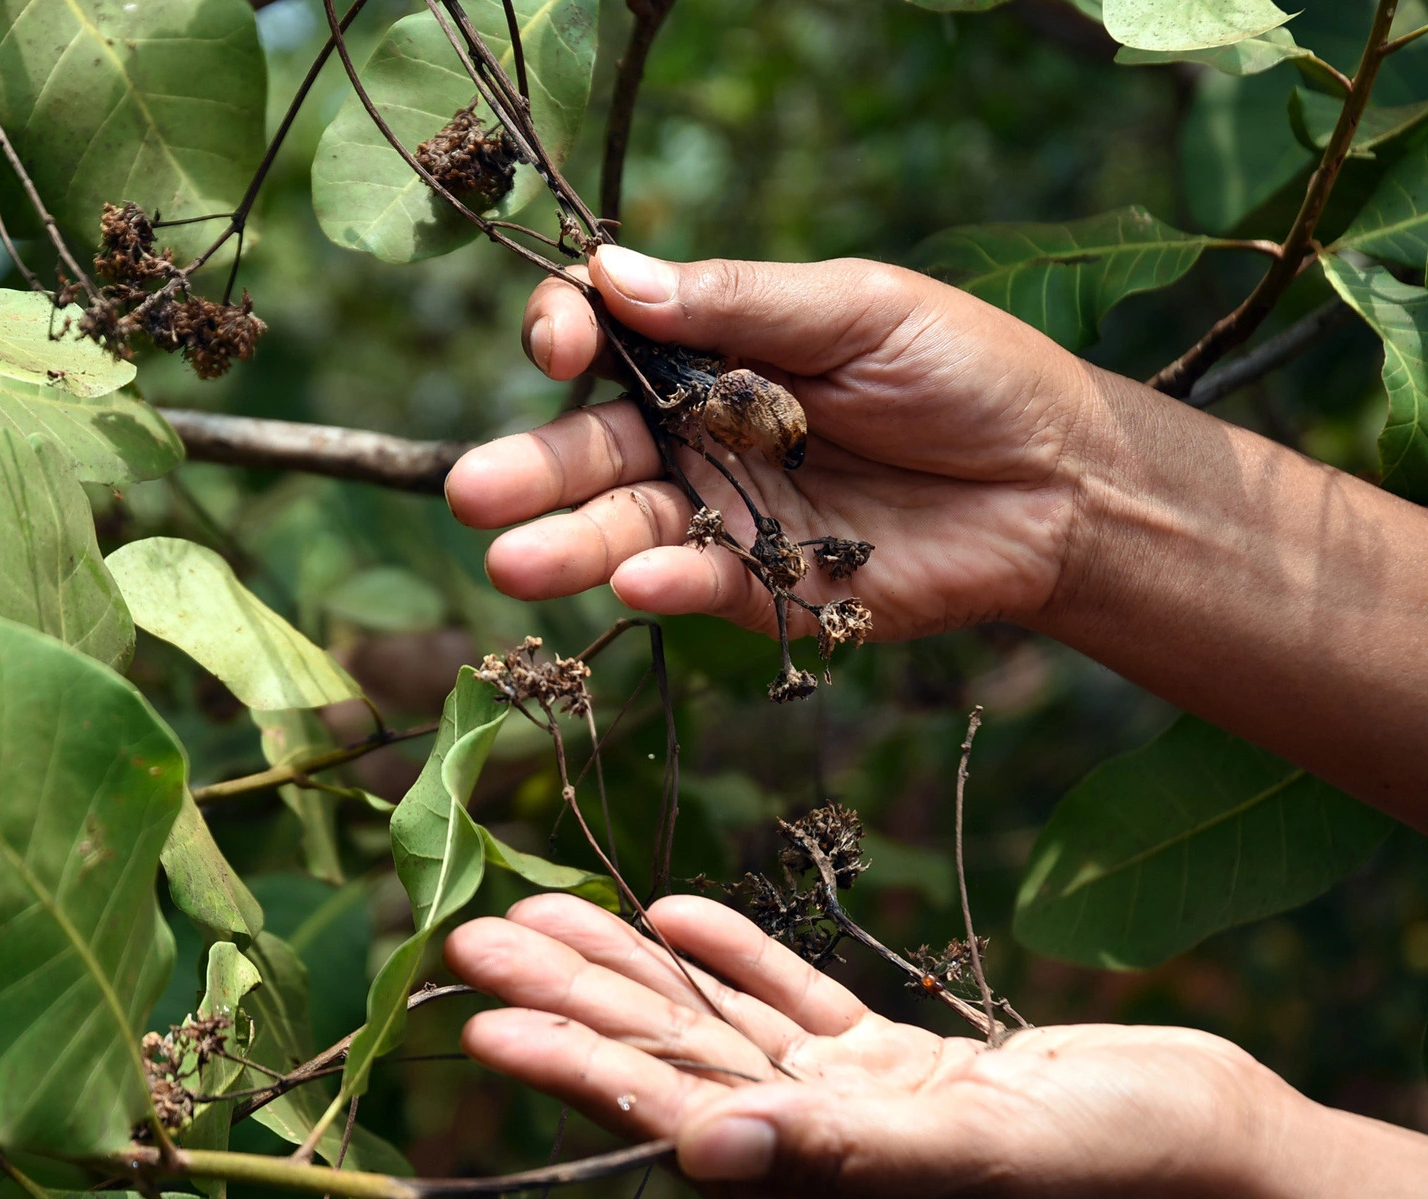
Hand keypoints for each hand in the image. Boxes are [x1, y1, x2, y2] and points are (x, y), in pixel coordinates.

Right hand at [443, 249, 1099, 639]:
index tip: (564, 343)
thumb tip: (616, 274)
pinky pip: (700, 586)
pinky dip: (666, 586)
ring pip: (626, 530)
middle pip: (595, 450)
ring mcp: (727, 514)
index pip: (610, 341)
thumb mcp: (859, 310)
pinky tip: (636, 581)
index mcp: (714, 351)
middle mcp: (701, 434)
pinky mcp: (766, 589)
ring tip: (511, 563)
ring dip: (569, 545)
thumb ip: (740, 303)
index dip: (571, 337)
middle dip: (532, 471)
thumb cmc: (967, 372)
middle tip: (473, 493)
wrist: (1059, 480)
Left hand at [443, 893, 1312, 1198]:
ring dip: (632, 970)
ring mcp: (855, 1118)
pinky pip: (793, 1009)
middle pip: (672, 1069)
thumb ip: (849, 1155)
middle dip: (572, 1004)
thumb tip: (703, 1150)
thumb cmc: (1128, 1174)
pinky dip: (738, 960)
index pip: (675, 1124)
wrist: (1226, 1154)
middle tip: (470, 940)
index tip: (490, 1017)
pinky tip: (672, 915)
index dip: (578, 1067)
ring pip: (718, 1030)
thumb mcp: (991, 1165)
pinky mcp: (896, 1074)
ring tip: (538, 915)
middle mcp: (821, 1169)